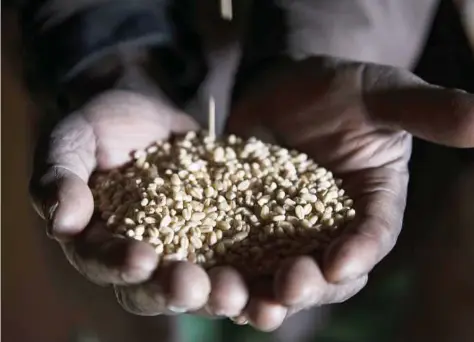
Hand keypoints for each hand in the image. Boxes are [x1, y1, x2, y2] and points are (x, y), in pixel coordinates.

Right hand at [29, 90, 248, 315]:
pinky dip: (260, 275)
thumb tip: (61, 221)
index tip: (140, 257)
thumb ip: (60, 175)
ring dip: (224, 295)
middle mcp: (147, 258)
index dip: (120, 264)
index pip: (106, 263)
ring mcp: (191, 250)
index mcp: (102, 243)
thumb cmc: (105, 126)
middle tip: (199, 288)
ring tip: (241, 294)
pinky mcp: (227, 237)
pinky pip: (244, 261)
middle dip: (178, 290)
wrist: (152, 113)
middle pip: (159, 289)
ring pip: (206, 285)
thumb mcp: (75, 140)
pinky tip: (279, 280)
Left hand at [228, 56, 473, 329]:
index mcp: (373, 205)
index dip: (359, 251)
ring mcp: (288, 231)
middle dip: (310, 285)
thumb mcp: (381, 94)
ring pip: (282, 275)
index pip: (373, 235)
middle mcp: (333, 229)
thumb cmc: (340, 89)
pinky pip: (241, 256)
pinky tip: (214, 283)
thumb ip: (424, 110)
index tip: (339, 262)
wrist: (285, 88)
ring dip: (266, 295)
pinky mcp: (249, 226)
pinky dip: (230, 273)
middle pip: (327, 271)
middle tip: (287, 287)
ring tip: (249, 304)